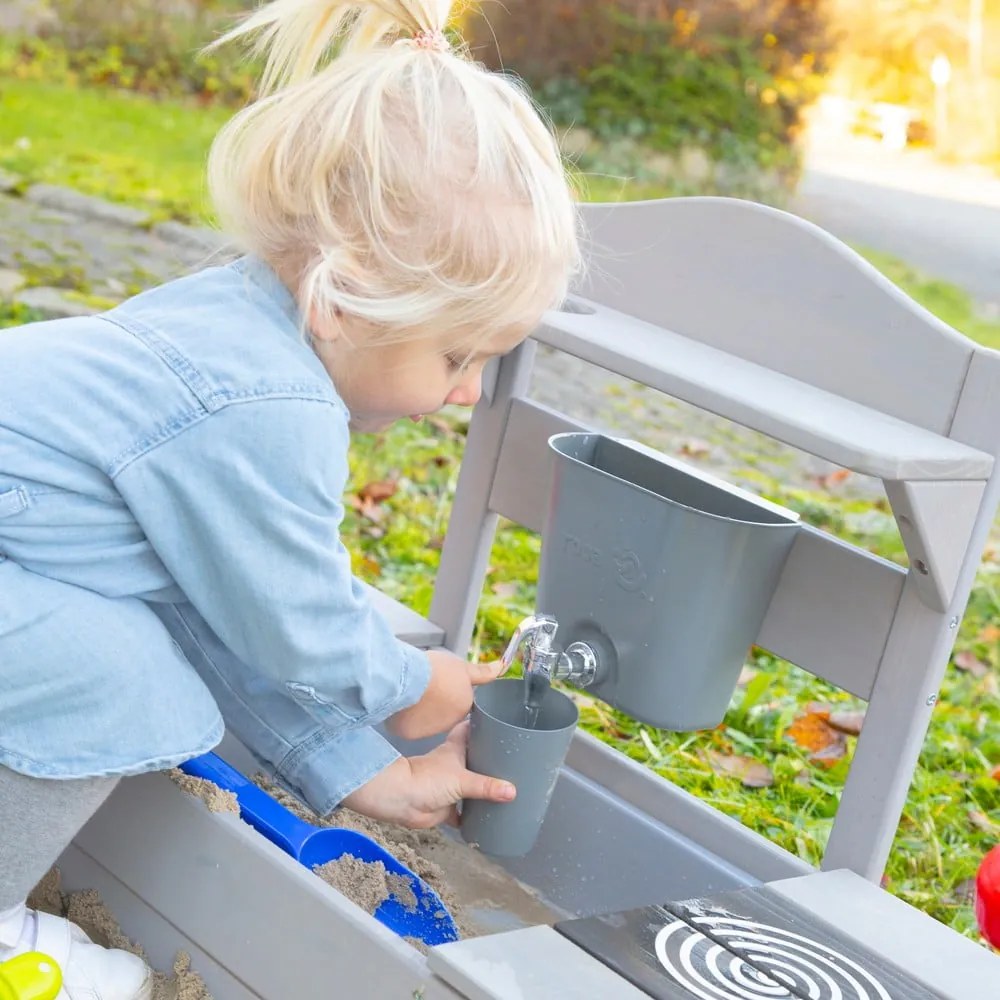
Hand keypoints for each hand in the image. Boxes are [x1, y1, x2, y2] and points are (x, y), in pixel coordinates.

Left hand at [340, 722, 514, 827]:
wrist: (401, 800)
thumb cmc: (428, 779)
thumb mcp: (462, 779)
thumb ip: (487, 786)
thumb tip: (512, 791)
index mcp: (456, 749)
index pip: (470, 728)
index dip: (482, 723)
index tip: (500, 720)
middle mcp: (454, 765)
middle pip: (474, 757)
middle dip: (489, 759)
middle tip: (514, 759)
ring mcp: (450, 785)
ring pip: (471, 785)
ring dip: (484, 788)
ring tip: (509, 789)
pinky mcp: (447, 807)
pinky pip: (464, 812)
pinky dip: (474, 816)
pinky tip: (490, 819)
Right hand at [387, 649, 501, 740]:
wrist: (409, 679)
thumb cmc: (436, 671)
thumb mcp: (462, 668)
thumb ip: (482, 672)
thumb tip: (501, 667)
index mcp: (463, 707)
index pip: (458, 704)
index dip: (450, 694)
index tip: (442, 686)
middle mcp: (448, 723)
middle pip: (441, 713)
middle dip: (435, 703)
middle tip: (426, 687)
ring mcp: (428, 730)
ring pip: (423, 721)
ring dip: (420, 711)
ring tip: (414, 694)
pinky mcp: (410, 733)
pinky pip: (408, 726)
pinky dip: (404, 718)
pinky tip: (402, 704)